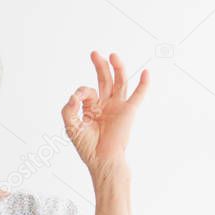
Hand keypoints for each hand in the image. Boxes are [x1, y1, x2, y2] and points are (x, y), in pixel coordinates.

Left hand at [61, 51, 149, 174]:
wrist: (102, 160)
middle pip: (105, 79)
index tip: (77, 100)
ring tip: (113, 55)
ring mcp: (118, 106)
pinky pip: (138, 95)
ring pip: (120, 82)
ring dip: (117, 68)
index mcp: (93, 108)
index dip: (81, 92)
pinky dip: (144, 84)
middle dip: (100, 66)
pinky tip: (147, 72)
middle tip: (94, 53)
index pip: (87, 91)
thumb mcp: (71, 126)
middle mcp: (106, 104)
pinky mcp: (129, 111)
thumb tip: (74, 96)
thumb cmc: (87, 147)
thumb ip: (68, 109)